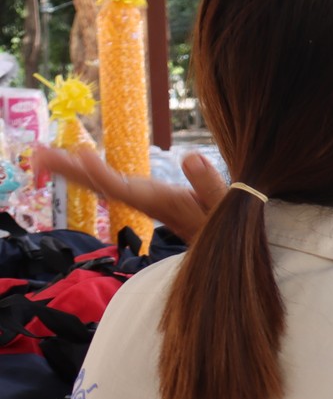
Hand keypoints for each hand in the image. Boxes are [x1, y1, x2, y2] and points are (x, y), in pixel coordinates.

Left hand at [33, 145, 225, 242]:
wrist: (229, 245)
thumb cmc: (229, 224)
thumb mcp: (225, 204)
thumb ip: (209, 183)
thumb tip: (191, 156)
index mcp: (159, 202)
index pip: (122, 188)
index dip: (101, 173)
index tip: (81, 154)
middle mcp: (145, 202)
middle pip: (99, 186)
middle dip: (69, 171)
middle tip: (38, 153)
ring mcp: (143, 201)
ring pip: (100, 185)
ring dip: (73, 170)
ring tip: (46, 154)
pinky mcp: (147, 199)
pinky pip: (110, 184)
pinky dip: (91, 172)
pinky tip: (80, 164)